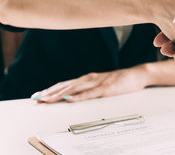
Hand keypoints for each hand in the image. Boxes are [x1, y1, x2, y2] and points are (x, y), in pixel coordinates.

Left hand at [31, 67, 149, 102]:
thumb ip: (90, 88)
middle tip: (37, 98)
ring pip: (74, 89)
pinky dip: (78, 97)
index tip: (39, 94)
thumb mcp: (102, 84)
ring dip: (59, 95)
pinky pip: (89, 94)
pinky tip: (69, 99)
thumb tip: (77, 95)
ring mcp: (97, 83)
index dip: (51, 89)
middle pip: (66, 86)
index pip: (65, 84)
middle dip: (50, 92)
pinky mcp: (105, 88)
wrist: (137, 74)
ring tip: (48, 99)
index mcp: (88, 78)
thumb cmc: (121, 80)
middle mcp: (89, 79)